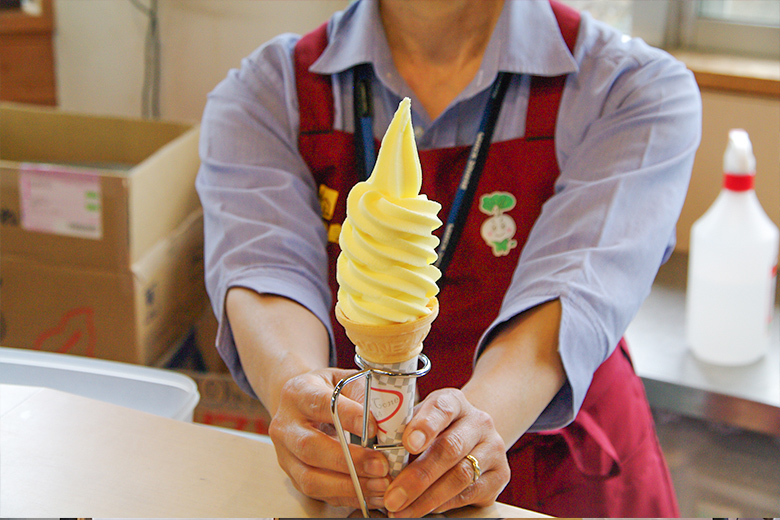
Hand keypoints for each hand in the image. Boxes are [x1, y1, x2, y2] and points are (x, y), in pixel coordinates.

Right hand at [268, 367, 391, 508]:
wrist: (302, 403)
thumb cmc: (330, 391)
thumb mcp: (346, 381)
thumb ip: (365, 395)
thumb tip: (388, 421)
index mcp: (298, 393)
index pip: (321, 404)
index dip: (348, 417)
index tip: (375, 428)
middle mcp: (285, 425)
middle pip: (310, 447)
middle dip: (349, 461)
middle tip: (380, 465)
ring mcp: (284, 454)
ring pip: (310, 477)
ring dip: (348, 485)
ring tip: (379, 484)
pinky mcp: (293, 475)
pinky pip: (317, 493)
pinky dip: (346, 496)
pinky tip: (370, 493)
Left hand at [382, 388, 509, 516]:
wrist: (472, 435)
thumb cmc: (435, 428)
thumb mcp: (419, 418)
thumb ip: (401, 429)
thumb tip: (374, 453)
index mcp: (454, 402)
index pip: (441, 408)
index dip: (424, 426)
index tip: (407, 444)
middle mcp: (478, 422)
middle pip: (449, 449)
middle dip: (417, 477)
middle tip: (392, 496)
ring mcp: (493, 448)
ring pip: (461, 476)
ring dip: (427, 498)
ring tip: (402, 510)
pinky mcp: (500, 474)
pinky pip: (470, 493)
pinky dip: (443, 504)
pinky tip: (424, 509)